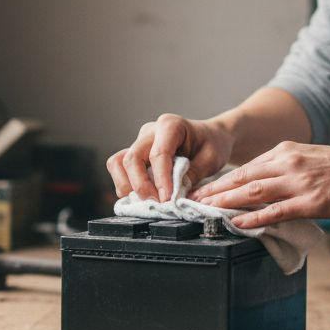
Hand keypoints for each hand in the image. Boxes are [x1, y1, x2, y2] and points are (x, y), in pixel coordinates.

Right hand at [107, 114, 233, 201]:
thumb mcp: (211, 159)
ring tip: (146, 201)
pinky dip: (125, 184)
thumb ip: (193, 175)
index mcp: (170, 125)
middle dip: (141, 185)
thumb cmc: (211, 145)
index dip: (161, 179)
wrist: (210, 137)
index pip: (159, 154)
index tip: (168, 199)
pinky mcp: (135, 154)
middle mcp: (150, 132)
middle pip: (132, 158)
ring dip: (127, 185)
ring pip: (118, 162)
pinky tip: (141, 196)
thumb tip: (174, 195)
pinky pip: (119, 168)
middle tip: (157, 204)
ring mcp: (139, 142)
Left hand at [190, 142, 329, 228]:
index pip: (245, 167)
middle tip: (191, 202)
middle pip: (242, 178)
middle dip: (214, 191)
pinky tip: (237, 222)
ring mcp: (299, 182)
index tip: (202, 189)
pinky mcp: (311, 202)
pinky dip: (253, 217)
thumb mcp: (311, 158)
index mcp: (286, 151)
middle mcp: (288, 163)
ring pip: (252, 192)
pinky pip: (275, 210)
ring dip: (225, 202)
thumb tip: (265, 184)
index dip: (220, 180)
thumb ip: (287, 169)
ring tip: (205, 211)